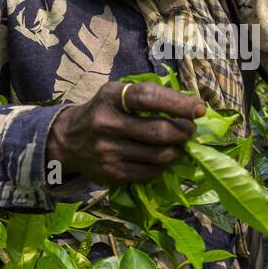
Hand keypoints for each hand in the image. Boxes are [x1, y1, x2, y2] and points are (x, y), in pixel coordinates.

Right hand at [45, 80, 204, 186]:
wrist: (68, 141)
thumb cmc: (104, 112)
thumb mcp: (117, 94)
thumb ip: (148, 96)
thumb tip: (191, 106)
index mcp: (110, 98)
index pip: (148, 98)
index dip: (178, 103)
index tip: (199, 108)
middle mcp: (107, 124)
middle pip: (158, 131)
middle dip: (183, 131)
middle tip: (189, 130)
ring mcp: (108, 152)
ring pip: (159, 155)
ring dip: (176, 150)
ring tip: (176, 144)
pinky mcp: (112, 174)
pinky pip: (150, 173)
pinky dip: (162, 166)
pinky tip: (159, 158)